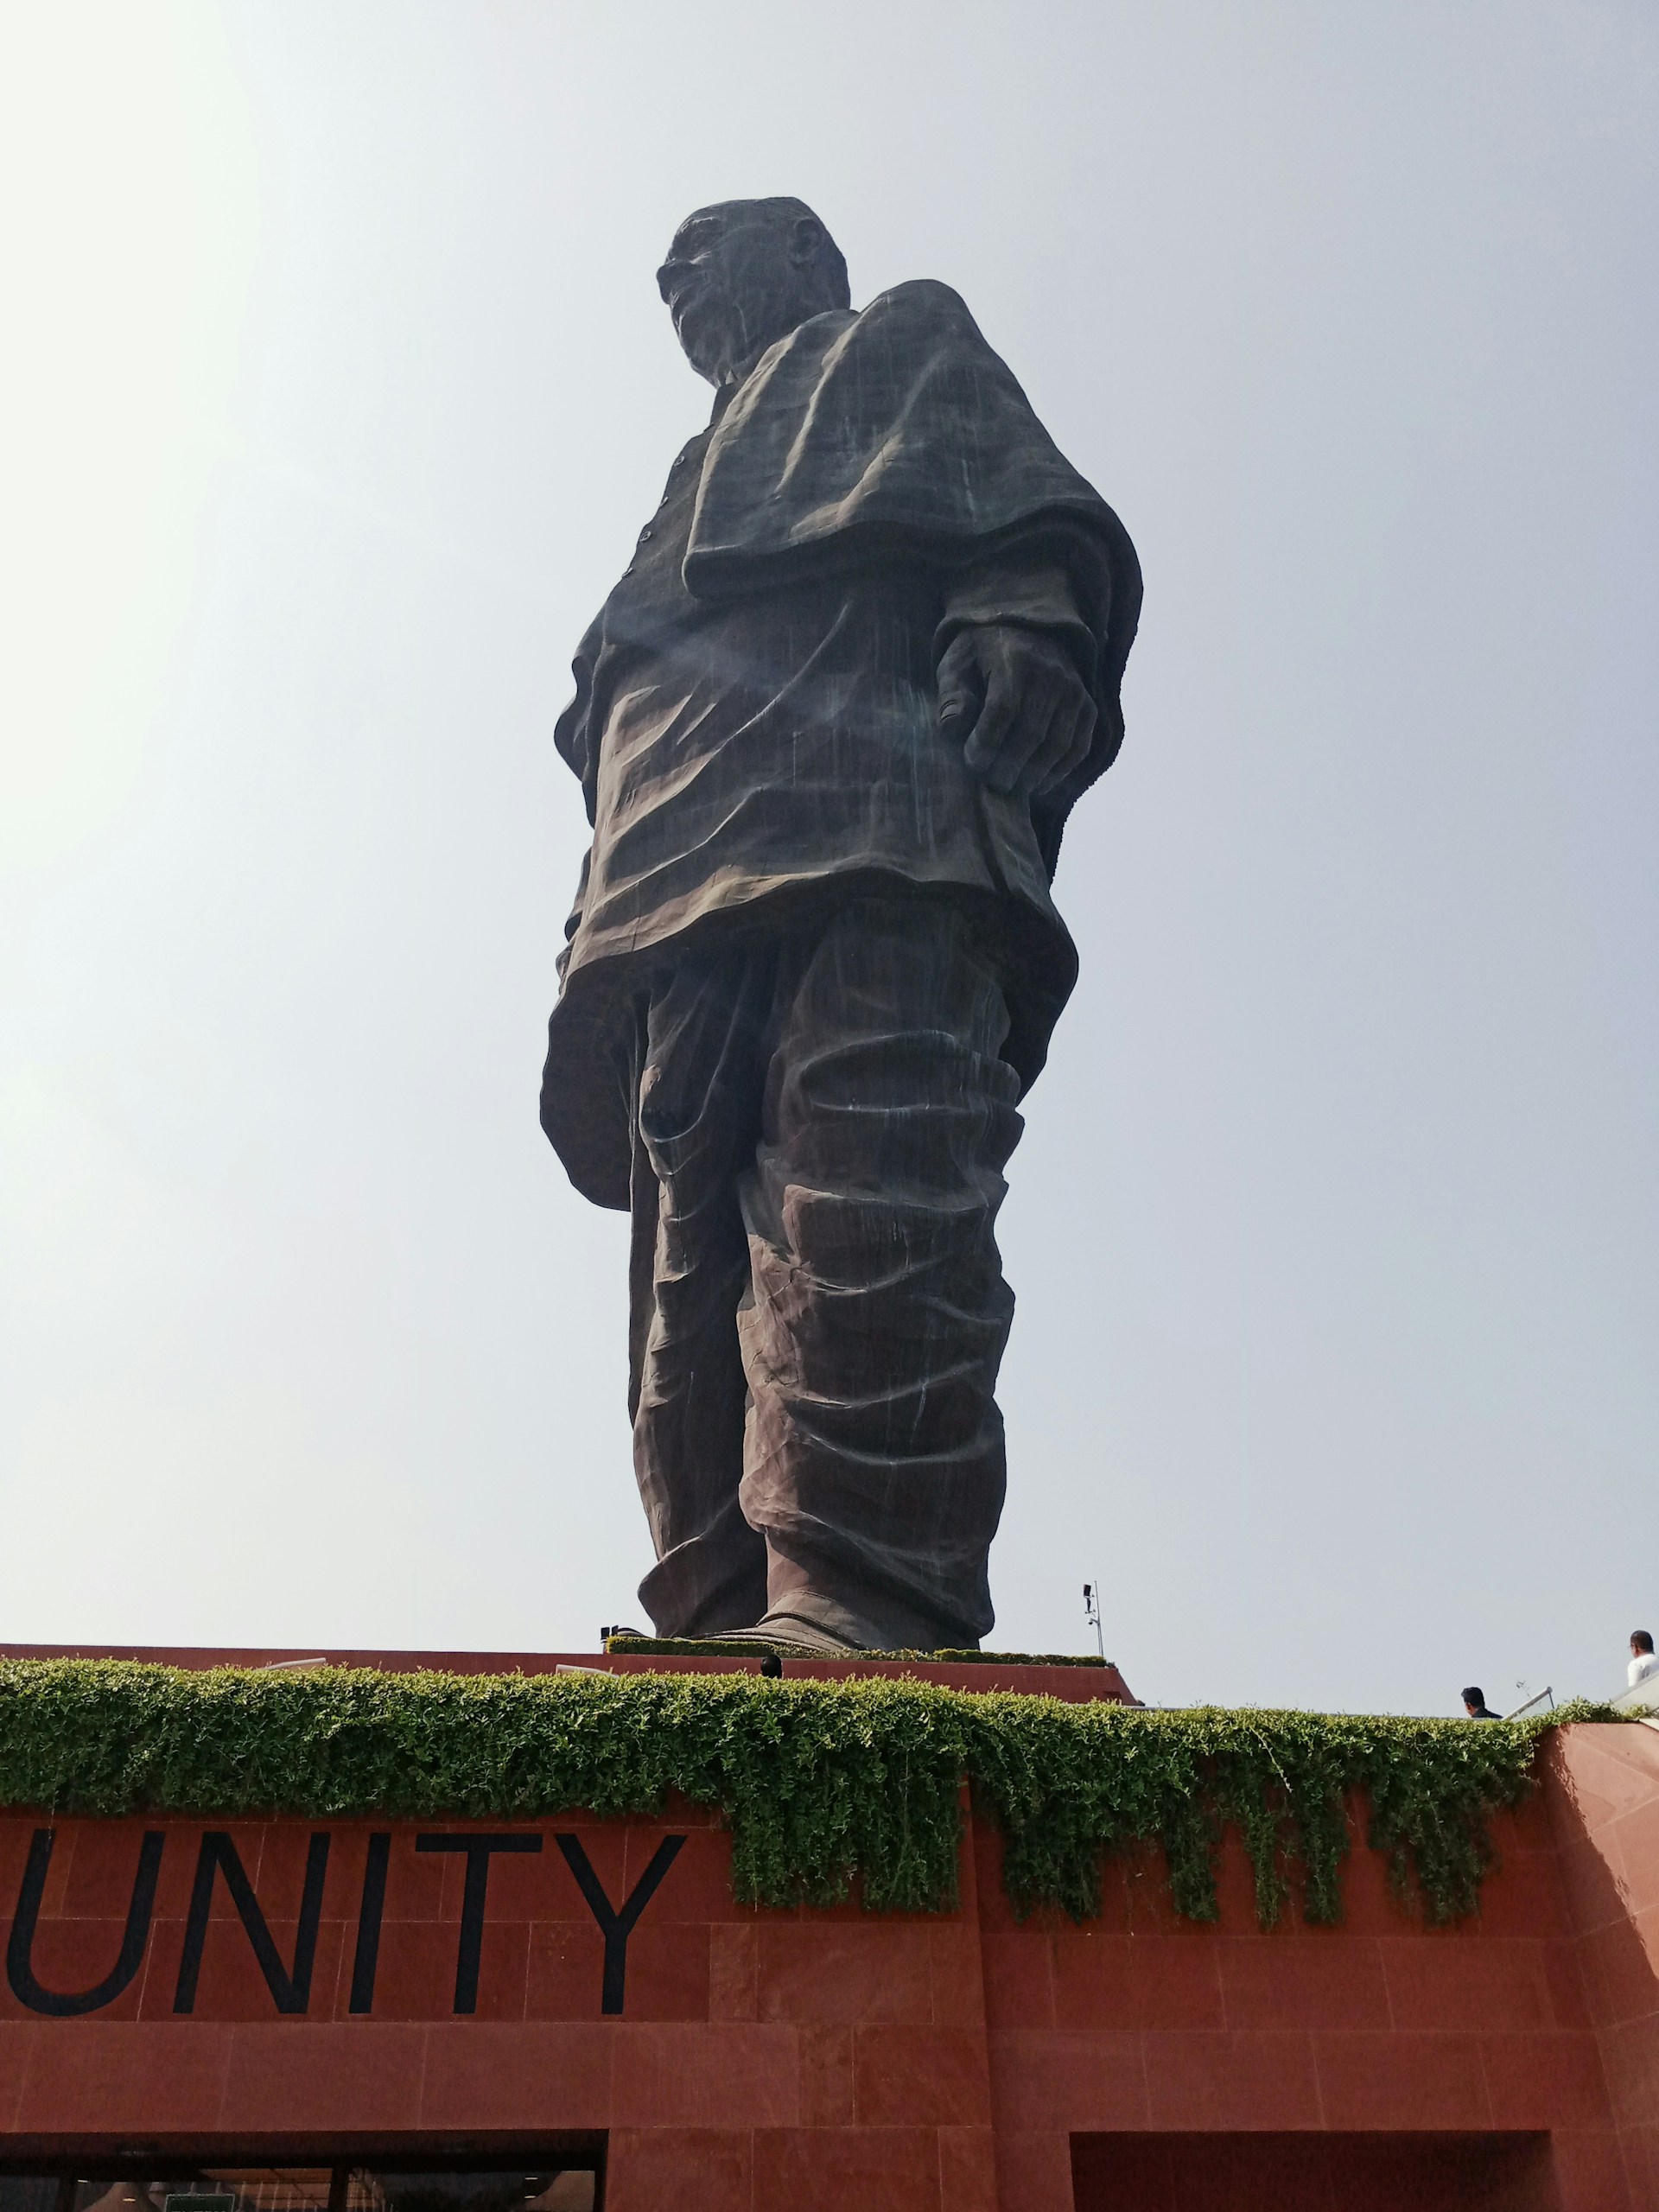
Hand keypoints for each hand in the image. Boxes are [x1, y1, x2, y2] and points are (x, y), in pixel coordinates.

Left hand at [936, 623, 1095, 797]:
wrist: (1025, 631)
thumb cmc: (981, 655)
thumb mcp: (956, 664)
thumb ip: (951, 695)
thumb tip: (952, 727)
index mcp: (1013, 659)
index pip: (1003, 709)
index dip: (987, 743)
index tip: (972, 763)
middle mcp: (1050, 674)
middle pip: (1032, 732)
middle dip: (1009, 767)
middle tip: (991, 784)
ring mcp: (1073, 691)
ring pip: (1058, 745)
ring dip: (1034, 775)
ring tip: (1012, 789)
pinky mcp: (1086, 706)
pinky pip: (1078, 747)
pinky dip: (1059, 772)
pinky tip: (1038, 785)